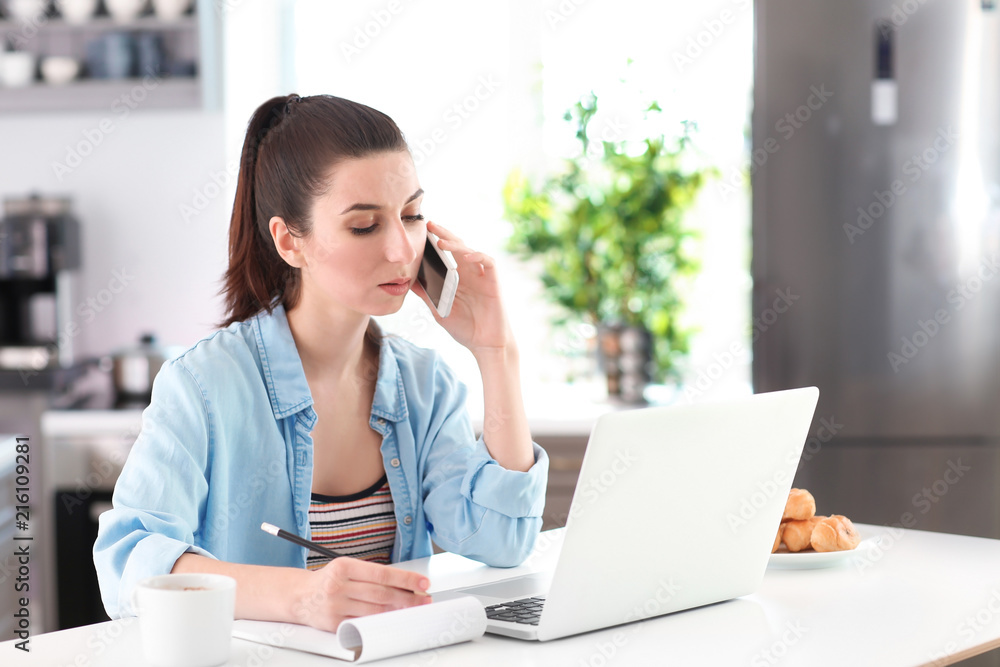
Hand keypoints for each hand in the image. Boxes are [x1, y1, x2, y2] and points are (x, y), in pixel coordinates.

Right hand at [291, 558, 431, 631]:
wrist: (299, 596)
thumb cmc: (328, 580)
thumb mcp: (347, 568)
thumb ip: (371, 574)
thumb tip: (403, 583)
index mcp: (343, 567)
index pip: (382, 573)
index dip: (405, 579)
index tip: (423, 582)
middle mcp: (338, 586)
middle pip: (381, 594)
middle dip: (408, 597)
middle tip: (424, 598)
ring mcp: (335, 607)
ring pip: (375, 611)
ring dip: (398, 610)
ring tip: (414, 608)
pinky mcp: (334, 624)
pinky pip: (363, 624)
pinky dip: (380, 621)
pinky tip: (392, 618)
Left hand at [411, 220, 513, 356]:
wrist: (485, 344)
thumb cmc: (465, 328)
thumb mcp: (439, 309)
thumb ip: (426, 294)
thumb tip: (407, 281)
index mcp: (457, 277)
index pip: (445, 254)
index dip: (435, 242)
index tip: (420, 233)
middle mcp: (469, 273)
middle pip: (457, 247)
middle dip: (444, 234)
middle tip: (429, 224)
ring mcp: (482, 276)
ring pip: (470, 251)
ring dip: (456, 245)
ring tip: (441, 243)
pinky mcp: (493, 282)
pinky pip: (488, 262)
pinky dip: (478, 256)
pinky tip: (466, 256)